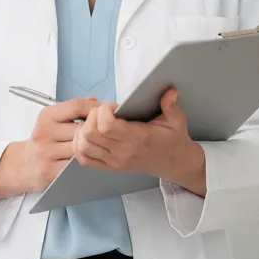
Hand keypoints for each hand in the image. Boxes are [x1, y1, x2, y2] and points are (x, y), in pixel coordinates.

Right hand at [18, 96, 96, 192]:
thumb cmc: (44, 140)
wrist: (24, 165)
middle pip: (81, 127)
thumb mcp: (52, 120)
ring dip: (92, 145)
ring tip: (96, 144)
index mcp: (46, 116)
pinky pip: (77, 163)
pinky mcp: (51, 170)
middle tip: (104, 131)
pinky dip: (86, 159)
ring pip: (81, 146)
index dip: (94, 108)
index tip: (103, 112)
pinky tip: (88, 157)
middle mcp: (44, 132)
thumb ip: (74, 110)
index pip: (76, 106)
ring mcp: (47, 152)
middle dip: (96, 129)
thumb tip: (94, 100)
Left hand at [73, 88, 205, 192]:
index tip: (114, 107)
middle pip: (90, 134)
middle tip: (103, 112)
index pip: (106, 126)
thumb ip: (172, 105)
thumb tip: (170, 91)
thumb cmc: (172, 139)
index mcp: (138, 138)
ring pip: (83, 146)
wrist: (173, 163)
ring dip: (84, 130)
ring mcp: (114, 161)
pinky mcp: (110, 167)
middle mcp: (123, 152)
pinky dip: (81, 146)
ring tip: (96, 123)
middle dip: (92, 117)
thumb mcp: (176, 120)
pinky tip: (90, 136)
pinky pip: (84, 159)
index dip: (103, 111)